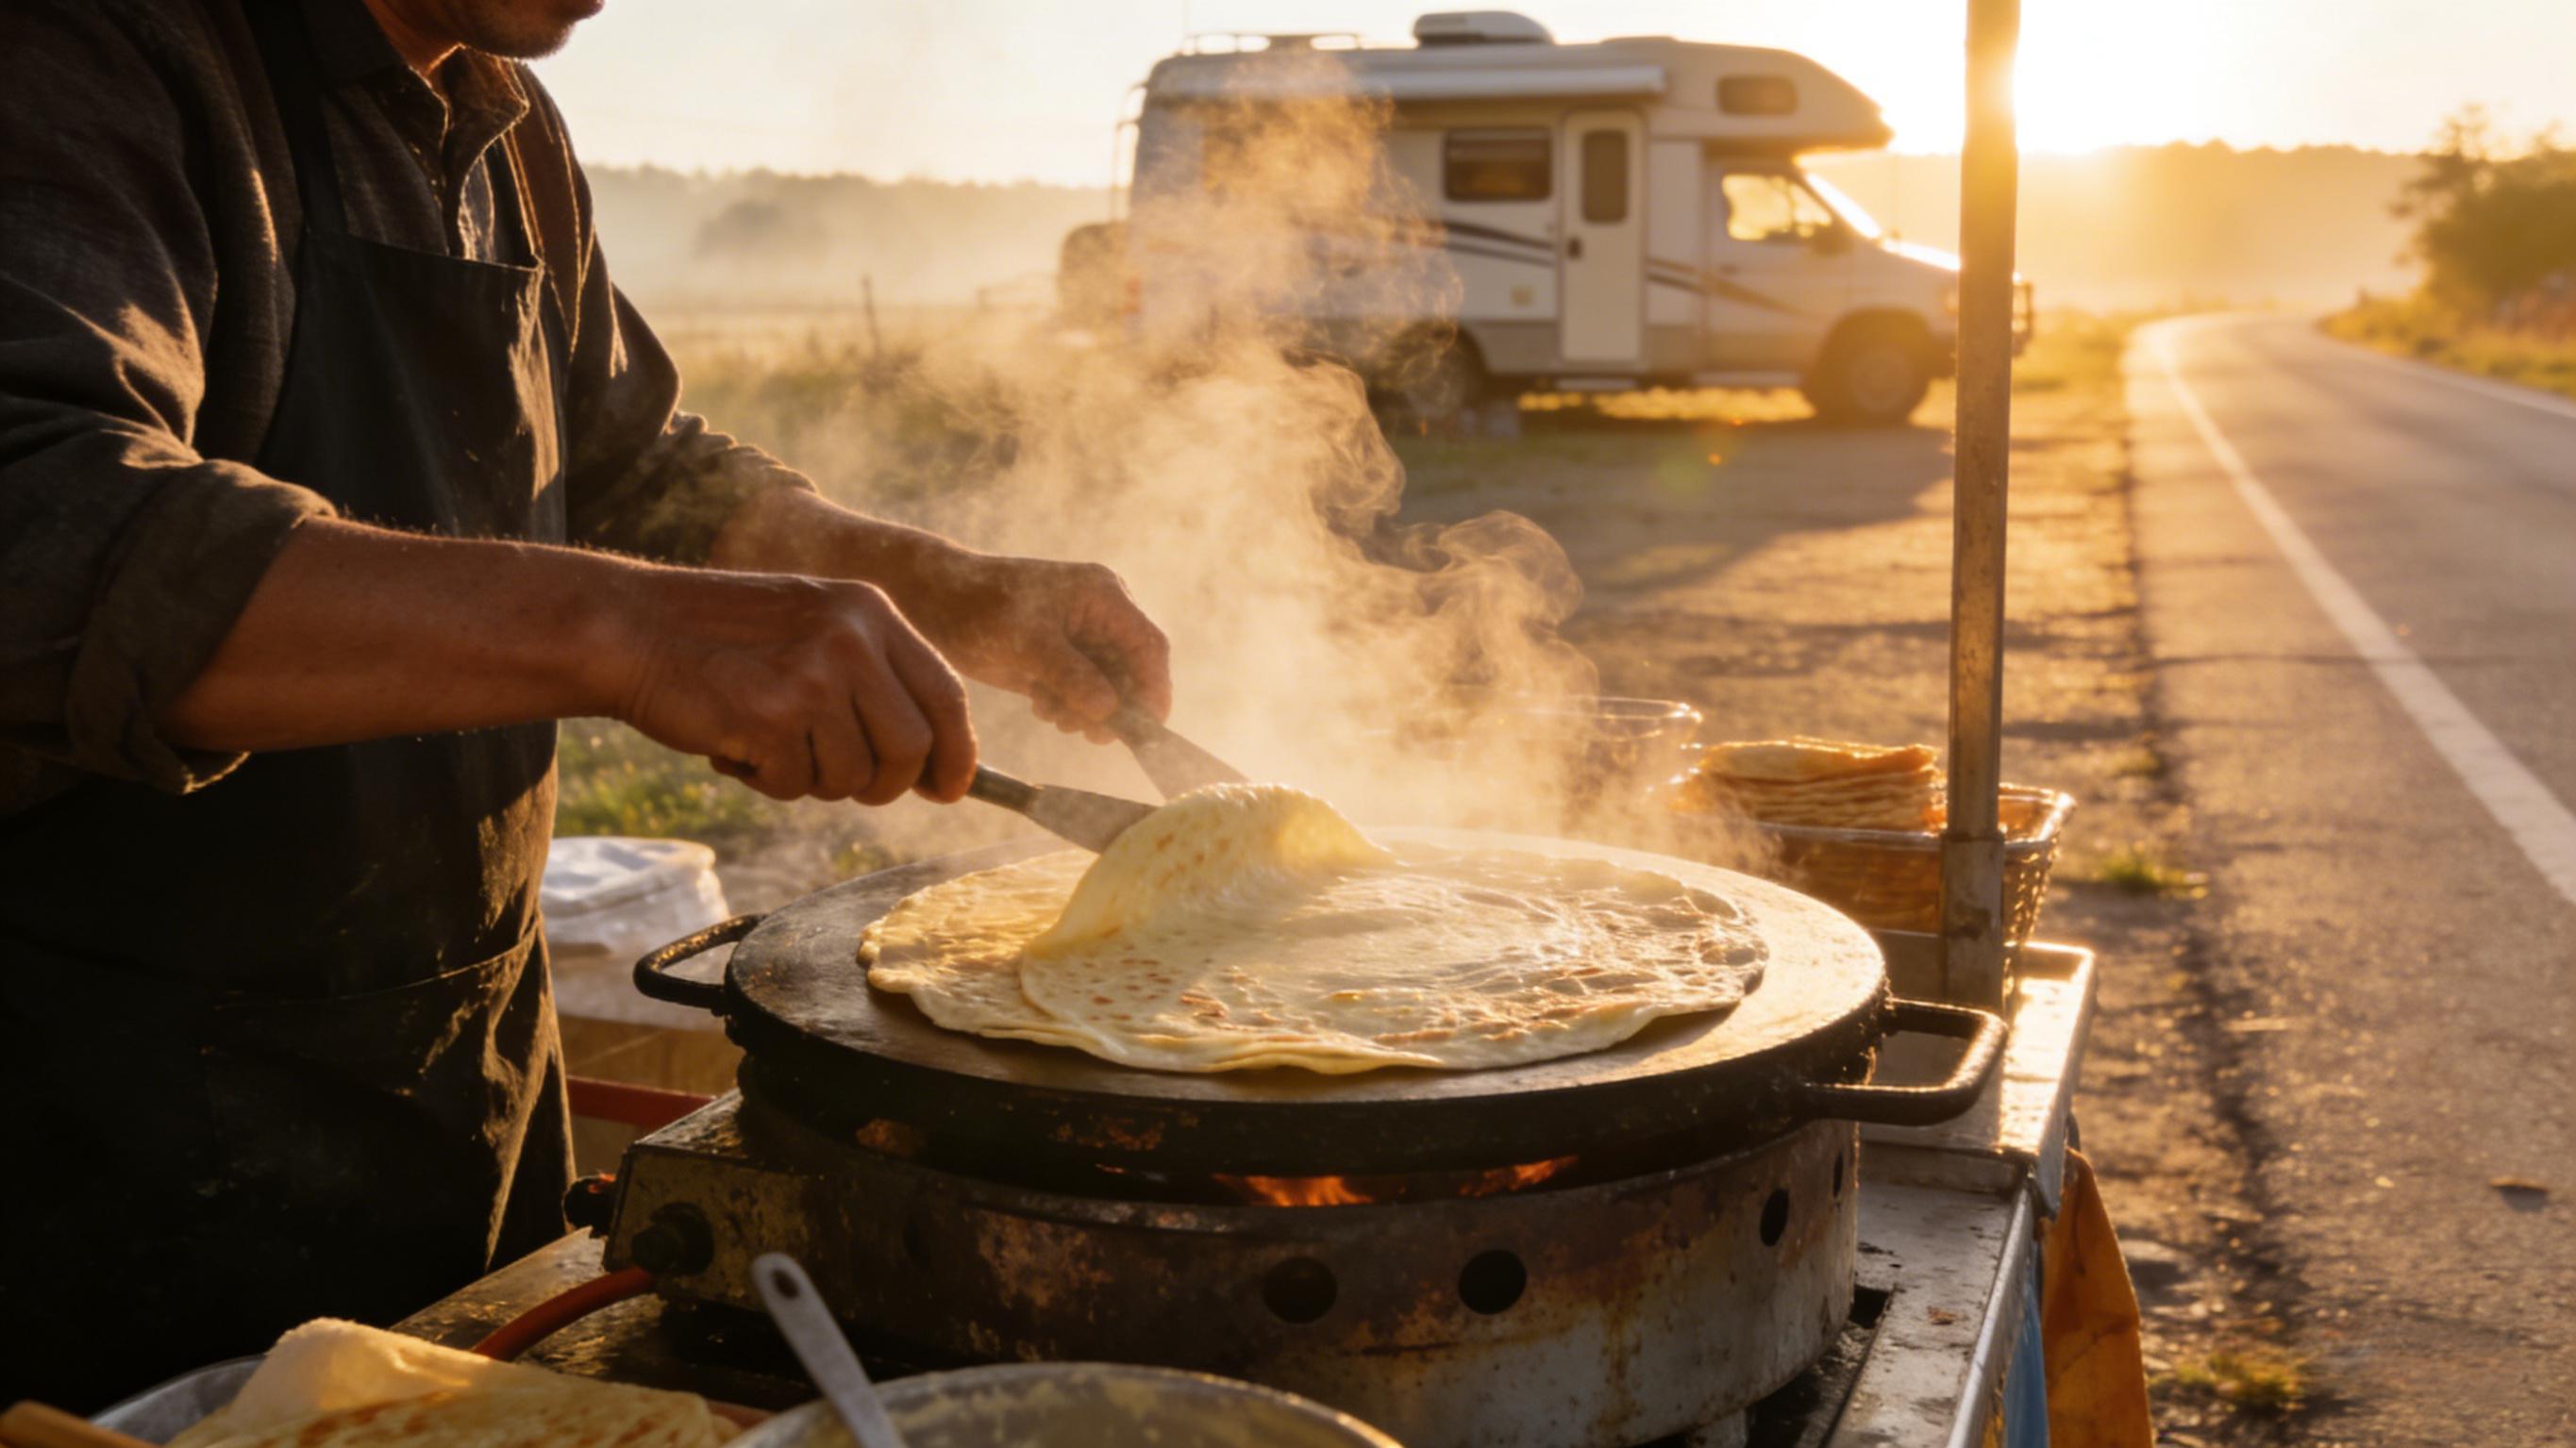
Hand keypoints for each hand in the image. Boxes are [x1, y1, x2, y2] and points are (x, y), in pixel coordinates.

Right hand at [604, 570, 976, 803]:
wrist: (632, 628)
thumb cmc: (724, 640)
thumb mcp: (815, 627)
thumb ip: (874, 677)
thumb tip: (935, 763)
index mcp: (870, 611)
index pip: (946, 694)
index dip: (958, 753)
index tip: (952, 789)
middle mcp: (851, 638)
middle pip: (911, 748)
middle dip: (885, 783)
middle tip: (848, 783)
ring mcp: (811, 676)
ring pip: (853, 776)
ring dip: (812, 779)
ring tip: (770, 742)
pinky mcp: (770, 716)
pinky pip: (794, 785)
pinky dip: (766, 780)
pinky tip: (737, 742)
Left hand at [900, 551, 1172, 740]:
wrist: (931, 601)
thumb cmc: (978, 608)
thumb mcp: (1027, 643)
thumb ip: (1071, 675)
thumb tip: (1109, 711)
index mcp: (1103, 595)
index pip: (1149, 646)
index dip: (1154, 688)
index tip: (1145, 729)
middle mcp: (1100, 614)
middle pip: (1133, 670)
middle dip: (1116, 706)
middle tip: (1091, 733)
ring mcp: (1081, 636)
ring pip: (1110, 686)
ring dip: (1089, 710)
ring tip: (1054, 714)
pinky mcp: (1060, 656)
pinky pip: (1085, 691)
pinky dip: (1070, 706)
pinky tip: (1043, 705)